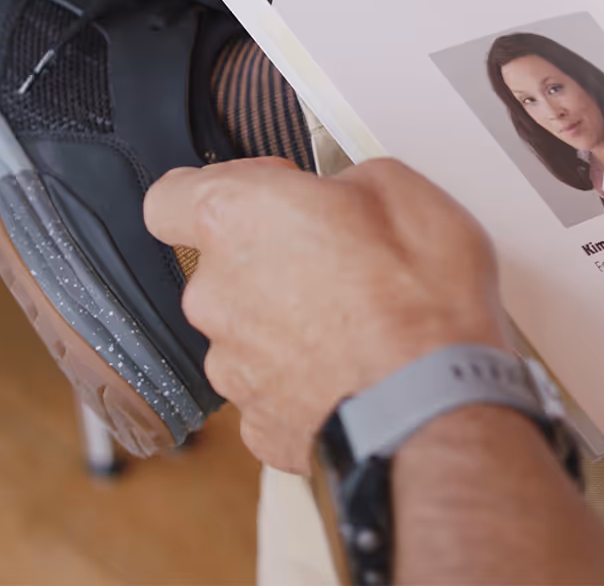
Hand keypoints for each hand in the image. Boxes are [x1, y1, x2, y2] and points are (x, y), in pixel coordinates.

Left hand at [144, 157, 511, 473]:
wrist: (434, 406)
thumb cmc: (419, 299)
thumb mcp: (401, 189)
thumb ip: (343, 181)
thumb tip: (343, 195)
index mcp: (237, 218)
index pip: (169, 198)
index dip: (221, 191)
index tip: (267, 194)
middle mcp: (215, 292)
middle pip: (220, 268)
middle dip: (273, 261)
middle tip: (342, 263)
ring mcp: (230, 364)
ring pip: (247, 331)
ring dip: (289, 323)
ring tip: (359, 326)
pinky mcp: (256, 422)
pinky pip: (272, 387)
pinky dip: (304, 380)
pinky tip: (354, 372)